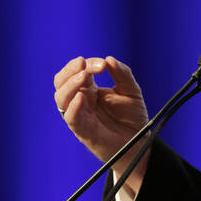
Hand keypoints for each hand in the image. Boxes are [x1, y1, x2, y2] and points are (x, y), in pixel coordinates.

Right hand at [54, 56, 149, 188]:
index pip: (78, 71)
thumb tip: (109, 59)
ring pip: (61, 99)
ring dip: (70, 85)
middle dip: (70, 71)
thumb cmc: (132, 116)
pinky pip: (72, 118)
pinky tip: (81, 97)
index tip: (103, 64)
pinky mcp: (84, 131)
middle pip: (61, 82)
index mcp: (91, 89)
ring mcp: (81, 115)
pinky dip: (73, 107)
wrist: (138, 142)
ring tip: (84, 76)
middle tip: (84, 65)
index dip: (88, 64)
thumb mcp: (131, 90)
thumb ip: (122, 74)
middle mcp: (81, 101)